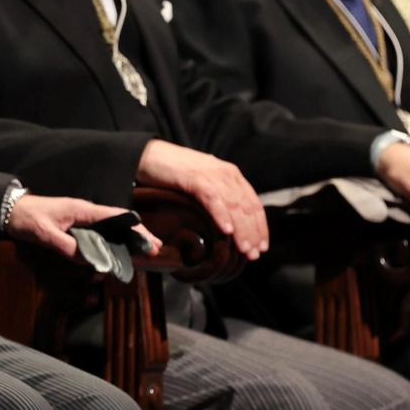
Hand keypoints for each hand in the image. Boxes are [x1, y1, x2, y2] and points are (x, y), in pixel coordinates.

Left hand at [6, 194, 162, 259]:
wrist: (10, 210)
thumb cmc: (27, 218)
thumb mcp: (44, 233)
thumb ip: (66, 246)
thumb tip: (89, 261)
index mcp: (82, 210)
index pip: (115, 216)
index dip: (134, 228)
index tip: (150, 240)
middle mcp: (85, 213)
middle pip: (117, 224)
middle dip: (137, 235)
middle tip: (156, 250)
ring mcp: (80, 220)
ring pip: (109, 230)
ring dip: (126, 241)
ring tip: (143, 254)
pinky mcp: (74, 227)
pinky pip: (96, 236)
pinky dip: (109, 245)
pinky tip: (117, 255)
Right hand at [137, 139, 267, 259]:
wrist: (147, 155)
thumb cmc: (172, 173)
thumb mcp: (202, 185)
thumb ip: (217, 199)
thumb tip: (229, 226)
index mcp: (230, 175)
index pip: (253, 203)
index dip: (260, 226)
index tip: (261, 247)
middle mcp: (226, 173)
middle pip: (247, 207)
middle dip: (253, 233)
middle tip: (254, 254)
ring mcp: (211, 174)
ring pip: (234, 205)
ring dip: (242, 229)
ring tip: (244, 249)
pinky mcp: (194, 176)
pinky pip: (213, 199)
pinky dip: (221, 215)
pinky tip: (226, 231)